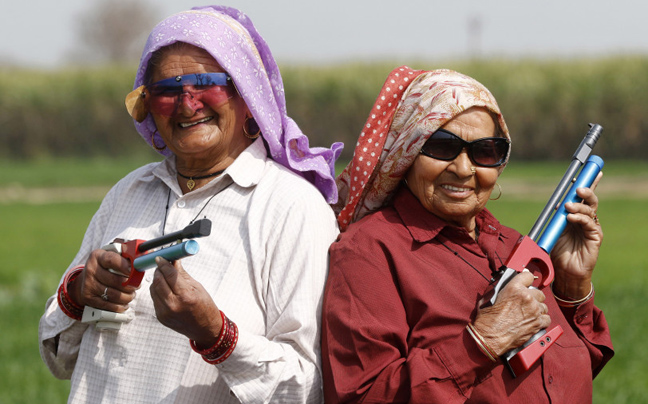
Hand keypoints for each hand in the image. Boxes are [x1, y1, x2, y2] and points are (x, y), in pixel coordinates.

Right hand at [69, 247, 137, 312]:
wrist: (86, 277)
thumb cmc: (106, 265)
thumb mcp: (113, 255)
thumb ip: (127, 254)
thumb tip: (145, 255)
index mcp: (98, 256)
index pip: (112, 260)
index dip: (125, 266)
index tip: (134, 271)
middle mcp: (91, 270)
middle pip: (115, 280)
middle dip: (130, 285)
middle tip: (137, 286)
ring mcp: (88, 285)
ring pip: (113, 294)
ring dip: (127, 296)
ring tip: (132, 294)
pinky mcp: (88, 297)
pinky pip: (108, 305)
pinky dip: (119, 306)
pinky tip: (125, 303)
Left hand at [150, 257, 221, 347]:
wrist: (205, 329)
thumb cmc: (205, 307)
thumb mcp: (197, 287)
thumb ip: (182, 274)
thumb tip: (173, 260)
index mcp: (185, 296)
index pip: (169, 275)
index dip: (163, 264)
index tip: (161, 257)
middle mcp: (173, 305)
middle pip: (158, 281)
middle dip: (159, 270)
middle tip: (162, 264)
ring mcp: (165, 313)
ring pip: (153, 289)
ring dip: (157, 280)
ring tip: (166, 277)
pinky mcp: (160, 317)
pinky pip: (154, 298)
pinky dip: (158, 290)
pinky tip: (166, 289)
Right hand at [473, 271, 550, 355]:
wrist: (490, 338)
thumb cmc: (487, 320)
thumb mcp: (489, 297)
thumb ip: (501, 290)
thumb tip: (504, 287)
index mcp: (514, 288)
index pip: (528, 276)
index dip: (526, 280)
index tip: (526, 283)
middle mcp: (527, 298)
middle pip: (539, 292)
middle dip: (533, 296)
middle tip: (525, 302)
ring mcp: (534, 311)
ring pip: (544, 306)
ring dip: (537, 308)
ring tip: (528, 313)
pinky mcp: (538, 323)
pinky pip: (547, 318)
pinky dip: (541, 320)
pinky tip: (533, 321)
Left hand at [551, 172, 603, 298]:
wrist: (565, 272)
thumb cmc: (558, 252)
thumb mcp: (551, 232)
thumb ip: (552, 220)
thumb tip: (551, 206)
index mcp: (575, 215)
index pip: (582, 196)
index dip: (586, 183)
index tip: (588, 171)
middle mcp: (585, 219)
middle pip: (590, 199)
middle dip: (586, 190)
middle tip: (578, 187)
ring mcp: (591, 228)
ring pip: (590, 210)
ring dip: (579, 206)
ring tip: (568, 206)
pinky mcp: (595, 237)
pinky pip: (590, 224)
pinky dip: (580, 219)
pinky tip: (571, 218)